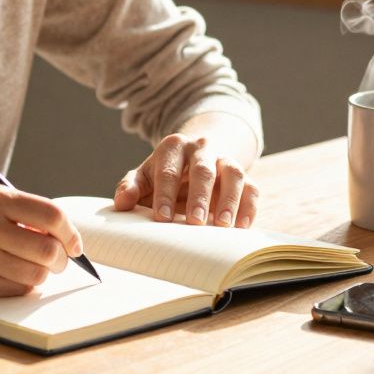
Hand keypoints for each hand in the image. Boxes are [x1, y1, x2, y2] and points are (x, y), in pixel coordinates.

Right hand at [0, 185, 83, 296]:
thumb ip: (25, 215)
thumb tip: (68, 240)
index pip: (50, 214)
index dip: (70, 233)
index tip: (75, 244)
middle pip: (47, 250)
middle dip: (62, 260)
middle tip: (58, 261)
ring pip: (35, 274)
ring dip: (42, 275)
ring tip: (30, 267)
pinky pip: (16, 289)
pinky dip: (23, 285)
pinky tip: (11, 275)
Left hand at [113, 133, 259, 227]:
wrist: (193, 158)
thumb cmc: (163, 174)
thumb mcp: (144, 176)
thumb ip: (130, 187)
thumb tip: (122, 202)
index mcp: (173, 146)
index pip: (168, 170)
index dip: (165, 194)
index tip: (162, 218)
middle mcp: (202, 148)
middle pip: (203, 170)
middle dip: (199, 196)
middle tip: (194, 221)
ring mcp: (225, 160)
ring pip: (233, 174)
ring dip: (229, 200)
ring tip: (223, 226)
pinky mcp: (244, 175)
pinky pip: (251, 188)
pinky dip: (249, 207)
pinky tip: (242, 227)